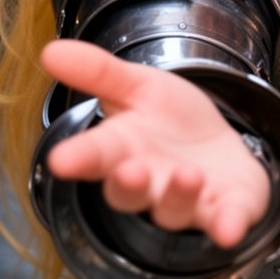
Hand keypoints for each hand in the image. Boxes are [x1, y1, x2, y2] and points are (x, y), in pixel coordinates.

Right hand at [40, 40, 270, 247]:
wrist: (217, 143)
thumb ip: (98, 71)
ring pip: (174, 209)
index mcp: (123, 149)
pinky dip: (228, 226)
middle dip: (128, 185)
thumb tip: (50, 50)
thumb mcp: (138, 84)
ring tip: (187, 175)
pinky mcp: (226, 209)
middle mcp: (150, 182)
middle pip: (129, 193)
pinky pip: (226, 222)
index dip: (79, 158)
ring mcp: (187, 201)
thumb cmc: (170, 118)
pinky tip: (229, 228)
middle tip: (129, 172)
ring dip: (179, 196)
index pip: (95, 156)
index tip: (60, 159)